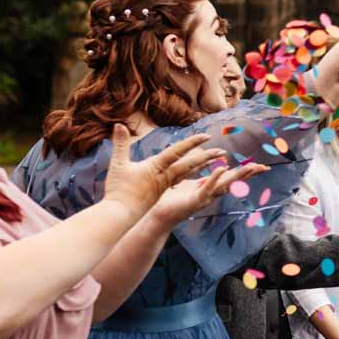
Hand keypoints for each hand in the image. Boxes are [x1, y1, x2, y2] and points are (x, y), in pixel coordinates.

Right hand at [101, 127, 228, 219]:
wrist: (120, 214)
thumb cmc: (118, 190)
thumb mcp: (117, 164)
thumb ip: (120, 144)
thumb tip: (118, 124)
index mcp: (156, 167)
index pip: (177, 152)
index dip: (191, 143)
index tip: (206, 136)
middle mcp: (165, 176)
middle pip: (189, 164)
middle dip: (205, 156)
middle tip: (221, 150)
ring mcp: (165, 184)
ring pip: (187, 171)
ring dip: (200, 164)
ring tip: (213, 158)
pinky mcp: (162, 190)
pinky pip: (180, 179)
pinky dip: (189, 172)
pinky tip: (194, 169)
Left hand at [151, 161, 269, 228]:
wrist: (158, 215)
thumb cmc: (170, 199)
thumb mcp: (185, 179)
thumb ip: (195, 169)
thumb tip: (203, 157)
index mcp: (209, 187)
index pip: (230, 176)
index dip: (245, 171)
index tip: (259, 165)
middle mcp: (210, 193)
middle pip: (234, 181)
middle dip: (249, 174)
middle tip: (264, 167)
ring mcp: (205, 197)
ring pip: (225, 185)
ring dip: (238, 176)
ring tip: (251, 167)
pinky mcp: (195, 200)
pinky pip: (207, 187)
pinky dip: (215, 178)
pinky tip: (223, 169)